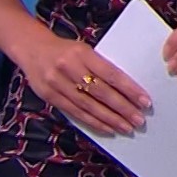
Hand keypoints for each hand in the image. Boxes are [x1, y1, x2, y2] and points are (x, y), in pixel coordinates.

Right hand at [18, 29, 150, 135]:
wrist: (31, 48)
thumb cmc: (65, 50)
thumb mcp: (84, 50)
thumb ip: (102, 67)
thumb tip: (128, 89)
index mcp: (82, 53)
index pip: (111, 74)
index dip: (129, 89)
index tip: (145, 101)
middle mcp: (68, 68)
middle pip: (101, 92)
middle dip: (122, 108)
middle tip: (139, 120)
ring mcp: (57, 83)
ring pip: (88, 106)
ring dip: (110, 120)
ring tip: (127, 127)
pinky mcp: (49, 96)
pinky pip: (76, 113)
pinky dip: (94, 122)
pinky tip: (108, 129)